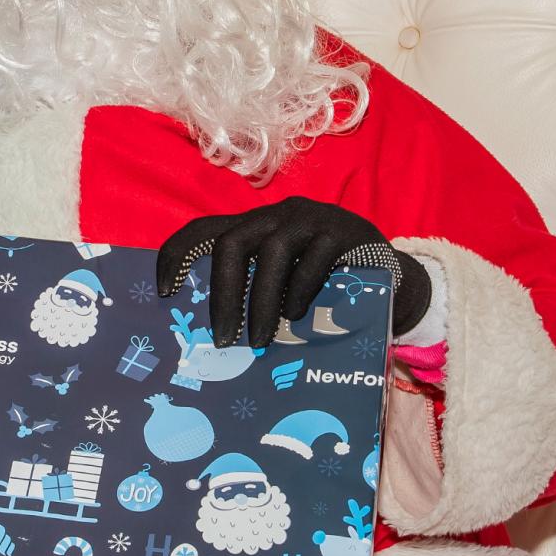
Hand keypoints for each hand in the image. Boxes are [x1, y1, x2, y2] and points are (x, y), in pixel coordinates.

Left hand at [155, 196, 430, 346]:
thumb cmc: (325, 285)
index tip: (163, 292)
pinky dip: (300, 289)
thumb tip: (211, 338)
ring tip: (259, 339)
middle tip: (221, 337)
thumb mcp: (283, 285)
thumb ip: (253, 295)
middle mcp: (277, 216)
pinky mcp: (343, 231)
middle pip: (233, 242)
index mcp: (254, 227)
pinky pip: (316, 258)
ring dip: (261, 300)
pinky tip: (295, 316)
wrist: (391, 275)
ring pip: (274, 251)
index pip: (203, 230)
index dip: (176, 255)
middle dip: (222, 293)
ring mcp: (311, 219)